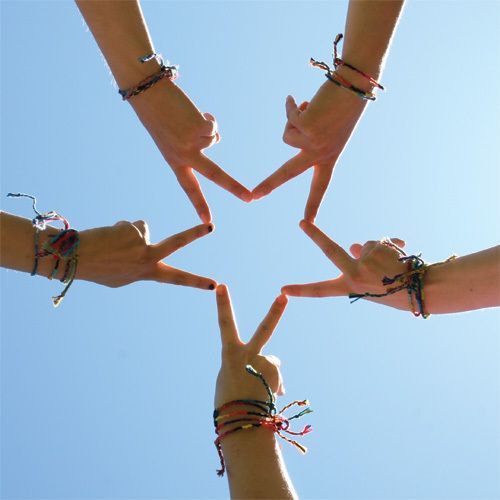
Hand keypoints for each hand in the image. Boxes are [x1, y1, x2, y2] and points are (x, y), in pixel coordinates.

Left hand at [76, 220, 216, 288]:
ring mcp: (142, 242)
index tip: (214, 285)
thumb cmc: (99, 269)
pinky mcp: (133, 229)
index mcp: (147, 273)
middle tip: (211, 227)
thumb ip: (140, 265)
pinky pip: (131, 225)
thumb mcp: (123, 276)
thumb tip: (149, 242)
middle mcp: (148, 258)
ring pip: (143, 230)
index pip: (177, 279)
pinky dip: (120, 230)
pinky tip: (107, 238)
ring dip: (129, 234)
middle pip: (178, 242)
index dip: (197, 282)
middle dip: (196, 233)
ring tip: (111, 245)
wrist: (75, 258)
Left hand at [129, 79, 251, 222]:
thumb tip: (215, 138)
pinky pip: (214, 127)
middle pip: (215, 176)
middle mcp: (183, 157)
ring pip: (214, 139)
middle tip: (250, 199)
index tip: (207, 222)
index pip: (189, 188)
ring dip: (206, 126)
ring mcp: (191, 145)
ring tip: (187, 117)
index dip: (200, 205)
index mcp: (174, 161)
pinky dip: (208, 119)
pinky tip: (195, 113)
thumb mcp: (171, 135)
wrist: (147, 93)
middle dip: (235, 188)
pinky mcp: (198, 131)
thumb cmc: (157, 112)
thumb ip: (192, 144)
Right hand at [214, 284, 287, 407]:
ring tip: (255, 392)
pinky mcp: (276, 374)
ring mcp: (264, 364)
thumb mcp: (231, 376)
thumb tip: (274, 364)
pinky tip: (265, 398)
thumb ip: (248, 363)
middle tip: (284, 296)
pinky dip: (274, 386)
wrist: (241, 425)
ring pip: (271, 362)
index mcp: (229, 354)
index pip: (224, 324)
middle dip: (275, 312)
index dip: (223, 304)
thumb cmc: (229, 401)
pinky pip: (277, 378)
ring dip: (268, 375)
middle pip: (265, 329)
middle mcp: (248, 355)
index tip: (221, 286)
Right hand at [252, 78, 367, 221]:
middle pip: (289, 173)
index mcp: (330, 157)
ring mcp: (314, 142)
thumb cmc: (344, 104)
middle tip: (254, 196)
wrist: (356, 84)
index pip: (320, 186)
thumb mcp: (328, 128)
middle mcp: (322, 153)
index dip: (313, 205)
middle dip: (268, 184)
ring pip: (286, 135)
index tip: (308, 223)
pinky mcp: (307, 127)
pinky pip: (289, 116)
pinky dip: (291, 105)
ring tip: (310, 106)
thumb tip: (289, 131)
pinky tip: (303, 97)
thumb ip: (307, 136)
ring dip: (294, 117)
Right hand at [281, 220, 409, 310]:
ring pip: (367, 245)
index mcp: (349, 287)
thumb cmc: (395, 288)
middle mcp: (354, 275)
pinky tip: (402, 256)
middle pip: (330, 250)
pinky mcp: (378, 250)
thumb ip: (357, 263)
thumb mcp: (371, 282)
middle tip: (302, 223)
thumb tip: (355, 244)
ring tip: (395, 267)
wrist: (424, 291)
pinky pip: (381, 242)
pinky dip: (392, 245)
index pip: (320, 290)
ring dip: (379, 251)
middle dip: (315, 235)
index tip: (283, 290)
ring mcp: (365, 262)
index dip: (301, 290)